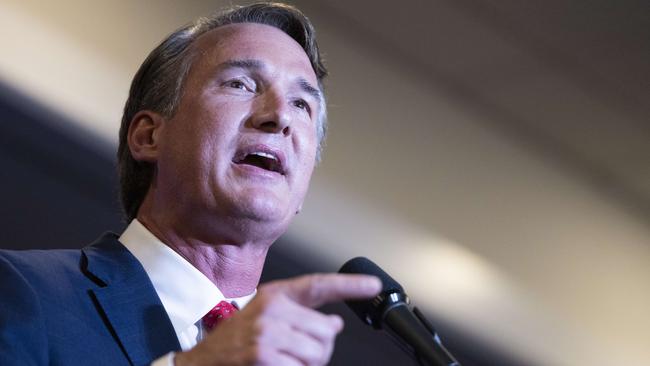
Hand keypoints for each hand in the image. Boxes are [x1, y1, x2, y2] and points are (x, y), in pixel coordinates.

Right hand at [174, 273, 380, 365]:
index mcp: (274, 295)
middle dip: (319, 348)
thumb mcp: (266, 319)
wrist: (201, 364)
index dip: (349, 285)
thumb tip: (334, 323)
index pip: (318, 286)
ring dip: (307, 365)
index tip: (373, 285)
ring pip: (318, 352)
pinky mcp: (264, 355)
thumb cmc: (235, 343)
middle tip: (294, 353)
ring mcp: (267, 333)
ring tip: (283, 361)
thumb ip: (301, 316)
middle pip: (326, 330)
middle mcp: (272, 309)